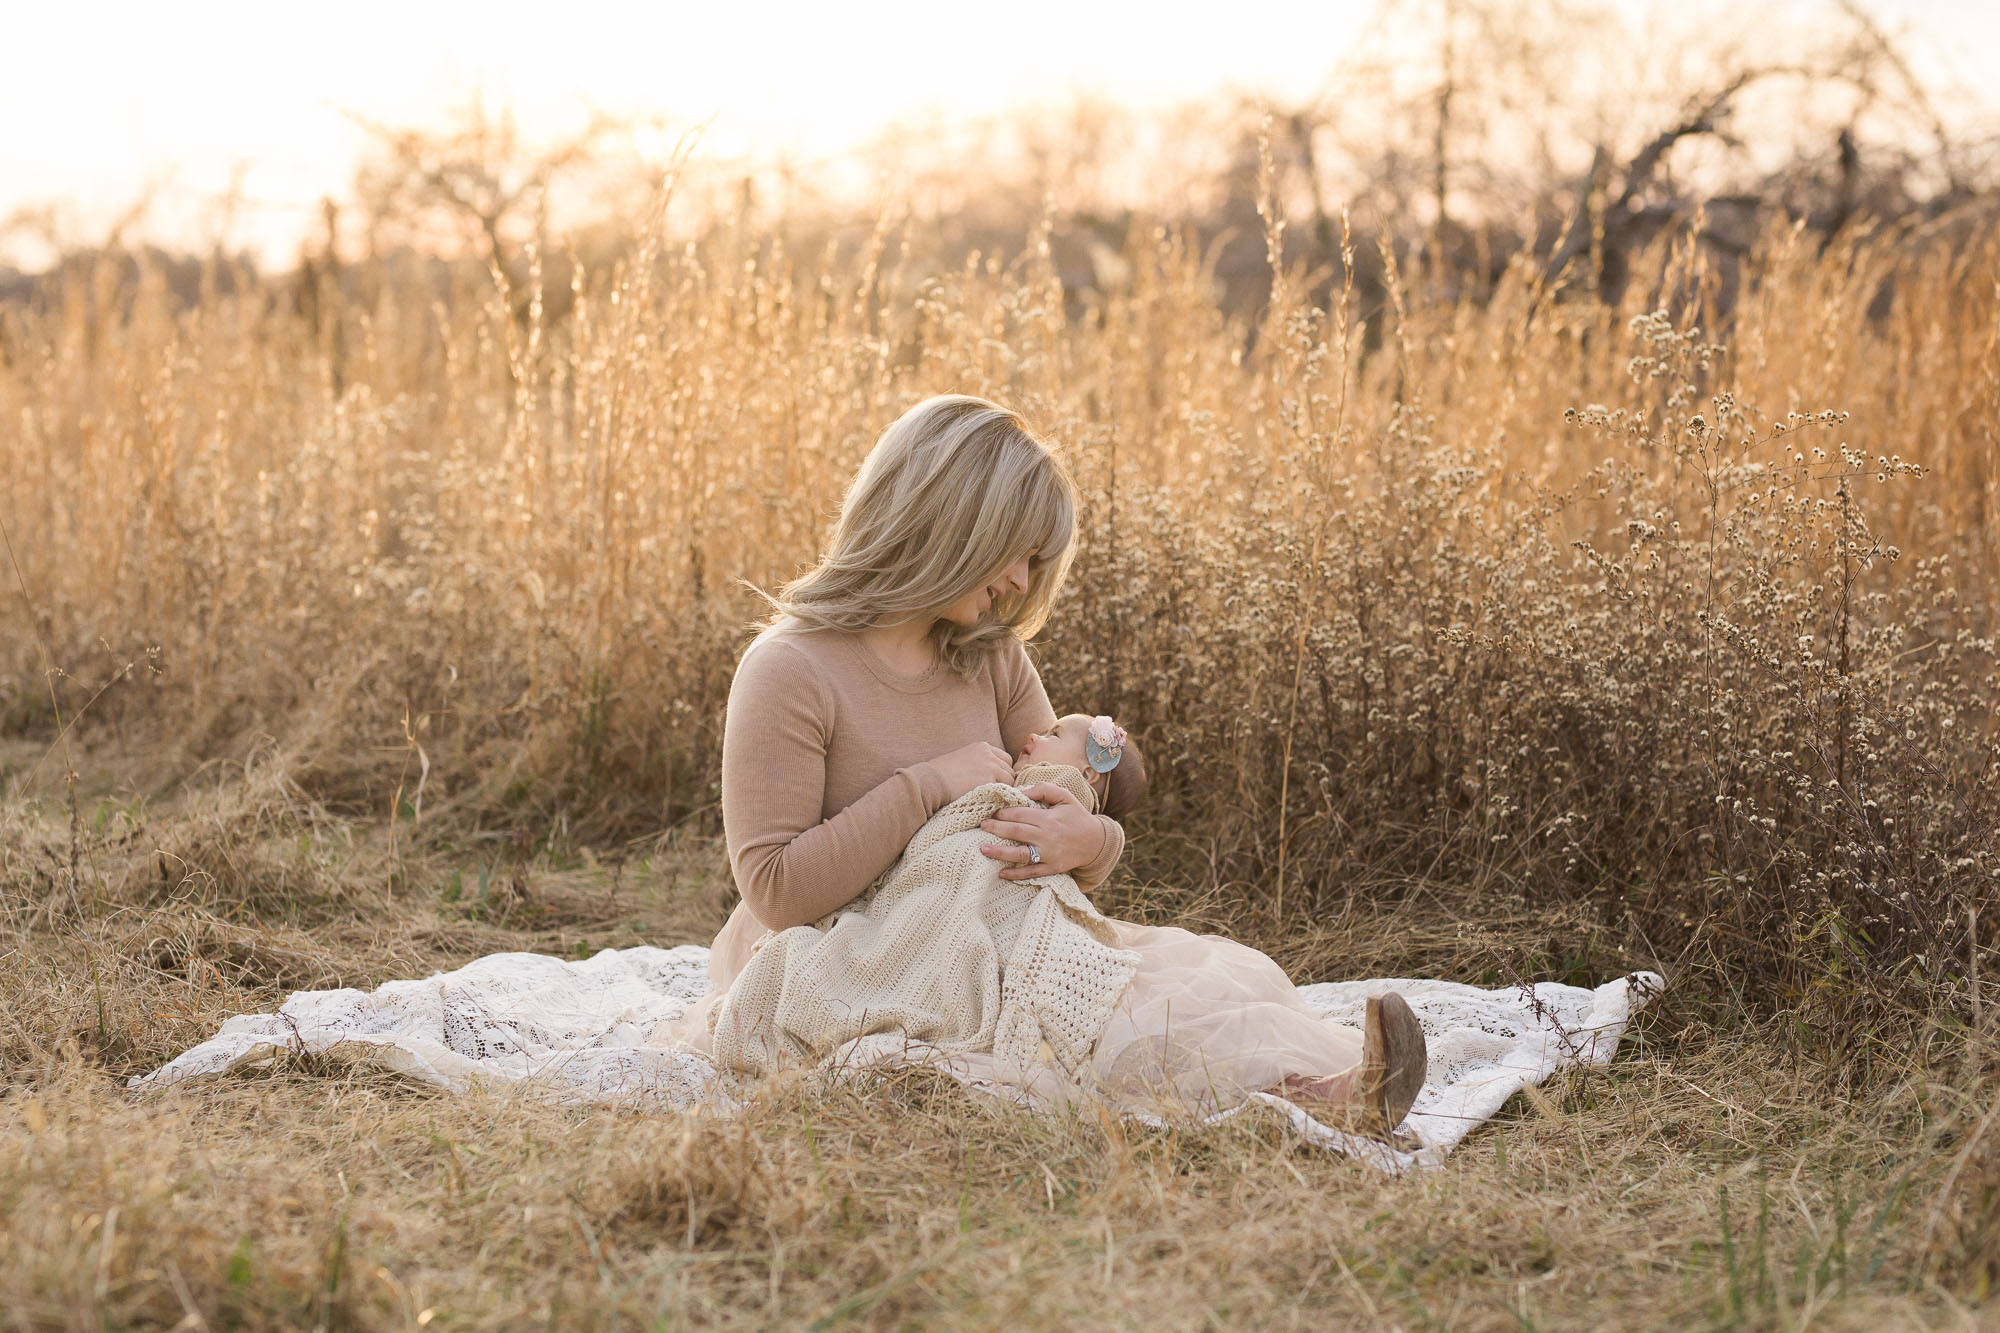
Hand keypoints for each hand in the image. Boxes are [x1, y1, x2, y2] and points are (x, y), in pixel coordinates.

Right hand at [928, 740, 1015, 801]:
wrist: (930, 781)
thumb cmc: (940, 774)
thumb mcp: (962, 760)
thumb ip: (977, 763)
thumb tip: (986, 776)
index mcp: (982, 747)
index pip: (1004, 759)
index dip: (1002, 771)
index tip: (995, 782)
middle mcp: (989, 755)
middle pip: (1009, 769)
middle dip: (1005, 781)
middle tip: (996, 793)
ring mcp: (991, 767)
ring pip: (1010, 780)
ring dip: (1004, 790)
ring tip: (993, 799)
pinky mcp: (989, 781)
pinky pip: (1005, 791)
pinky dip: (1001, 797)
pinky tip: (992, 802)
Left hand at [979, 783, 1104, 879]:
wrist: (1097, 842)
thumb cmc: (1077, 817)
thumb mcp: (1065, 797)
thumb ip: (1045, 789)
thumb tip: (1023, 791)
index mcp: (1048, 818)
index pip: (1020, 814)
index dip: (1003, 812)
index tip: (991, 811)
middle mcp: (1046, 836)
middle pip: (1016, 832)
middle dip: (996, 828)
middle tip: (981, 825)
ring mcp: (1048, 854)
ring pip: (1020, 854)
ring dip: (999, 852)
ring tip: (983, 849)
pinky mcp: (1052, 868)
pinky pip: (1031, 872)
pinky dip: (1016, 874)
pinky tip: (1002, 873)